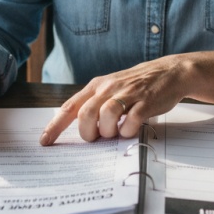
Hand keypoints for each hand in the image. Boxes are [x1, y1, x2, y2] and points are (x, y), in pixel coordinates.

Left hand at [39, 55, 192, 145]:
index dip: (55, 126)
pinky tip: (130, 129)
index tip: (45, 142)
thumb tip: (79, 127)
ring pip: (106, 115)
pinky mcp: (146, 102)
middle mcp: (109, 88)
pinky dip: (128, 131)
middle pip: (86, 114)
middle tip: (96, 137)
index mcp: (97, 86)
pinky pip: (131, 121)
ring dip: (108, 132)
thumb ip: (95, 103)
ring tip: (115, 133)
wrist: (168, 72)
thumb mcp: (111, 87)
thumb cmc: (136, 84)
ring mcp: (128, 94)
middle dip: (88, 133)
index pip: (70, 107)